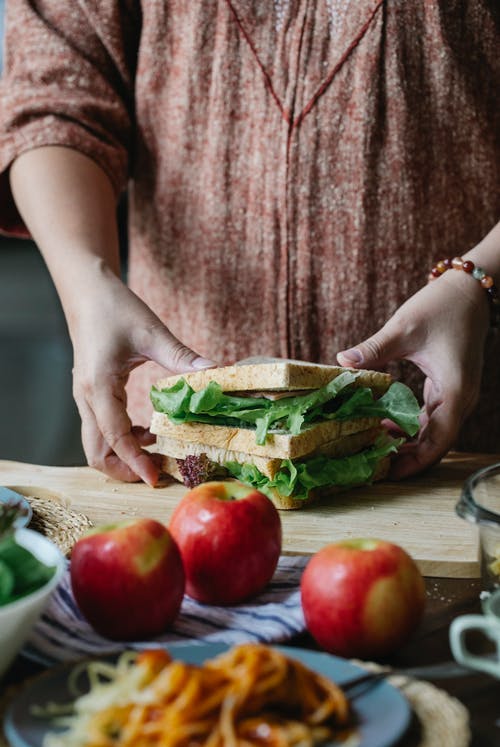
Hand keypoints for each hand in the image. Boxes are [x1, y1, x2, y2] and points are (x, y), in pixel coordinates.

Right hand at [70, 267, 215, 485]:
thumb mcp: (152, 332)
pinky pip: (102, 428)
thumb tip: (217, 373)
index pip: (115, 438)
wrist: (87, 291)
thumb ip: (182, 357)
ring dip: (123, 456)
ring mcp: (86, 398)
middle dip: (124, 470)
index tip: (158, 478)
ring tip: (157, 453)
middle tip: (159, 472)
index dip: (136, 462)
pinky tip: (148, 430)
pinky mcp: (91, 394)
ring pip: (96, 444)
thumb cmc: (115, 308)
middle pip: (96, 452)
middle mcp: (87, 398)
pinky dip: (122, 439)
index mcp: (99, 387)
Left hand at [337, 271, 489, 477]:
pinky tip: (385, 424)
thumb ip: (374, 349)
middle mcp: (460, 398)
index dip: (416, 460)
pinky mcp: (449, 387)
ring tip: (374, 448)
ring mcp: (457, 394)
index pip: (439, 440)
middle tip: (374, 466)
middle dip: (408, 457)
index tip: (390, 473)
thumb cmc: (441, 306)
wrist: (468, 290)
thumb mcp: (404, 327)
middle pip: (437, 442)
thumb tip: (342, 361)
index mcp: (455, 390)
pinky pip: (431, 416)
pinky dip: (411, 425)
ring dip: (408, 442)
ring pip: (434, 431)